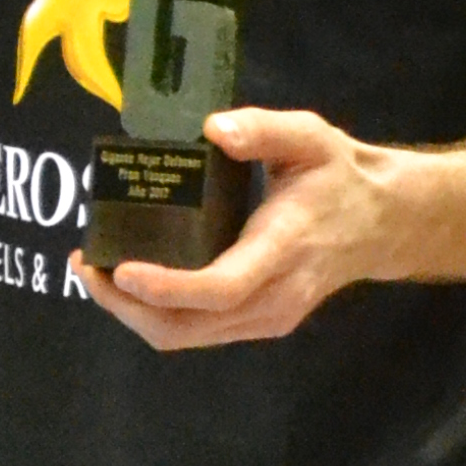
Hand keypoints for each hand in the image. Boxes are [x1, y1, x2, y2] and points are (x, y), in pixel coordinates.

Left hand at [75, 104, 397, 352]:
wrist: (382, 224)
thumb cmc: (338, 177)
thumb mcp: (311, 137)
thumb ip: (264, 129)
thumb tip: (214, 129)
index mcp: (283, 250)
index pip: (219, 288)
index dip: (164, 287)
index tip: (118, 268)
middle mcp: (273, 298)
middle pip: (186, 326)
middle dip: (124, 305)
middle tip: (83, 264)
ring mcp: (266, 319)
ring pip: (184, 337)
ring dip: (132, 312)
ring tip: (94, 272)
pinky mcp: (258, 323)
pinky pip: (196, 331)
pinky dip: (155, 312)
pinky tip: (130, 279)